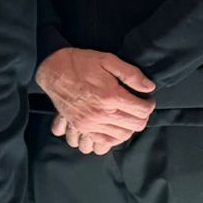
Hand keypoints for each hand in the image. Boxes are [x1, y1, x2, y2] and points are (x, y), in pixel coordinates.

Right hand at [37, 48, 154, 153]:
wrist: (54, 70)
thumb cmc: (81, 63)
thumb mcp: (108, 60)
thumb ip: (131, 74)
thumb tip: (149, 87)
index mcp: (111, 96)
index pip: (142, 110)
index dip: (149, 104)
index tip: (147, 99)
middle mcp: (101, 114)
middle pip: (135, 125)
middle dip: (142, 117)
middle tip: (139, 107)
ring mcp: (90, 124)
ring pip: (122, 136)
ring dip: (129, 128)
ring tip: (128, 117)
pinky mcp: (82, 128)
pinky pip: (103, 143)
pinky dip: (113, 138)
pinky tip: (115, 128)